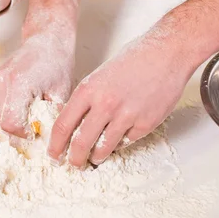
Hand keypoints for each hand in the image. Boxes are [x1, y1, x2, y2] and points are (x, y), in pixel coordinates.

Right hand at [0, 30, 74, 138]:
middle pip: (3, 123)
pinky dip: (9, 111)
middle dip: (21, 129)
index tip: (37, 131)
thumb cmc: (57, 63)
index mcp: (17, 83)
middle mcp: (0, 82)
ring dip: (15, 120)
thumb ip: (52, 119)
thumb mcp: (61, 94)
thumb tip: (47, 141)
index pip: (11, 124)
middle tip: (38, 122)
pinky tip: (23, 103)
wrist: (47, 41)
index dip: (24, 134)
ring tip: (32, 109)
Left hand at [47, 35, 194, 167]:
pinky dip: (120, 143)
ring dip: (96, 157)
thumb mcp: (98, 77)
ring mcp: (126, 115)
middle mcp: (105, 105)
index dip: (55, 144)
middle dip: (74, 159)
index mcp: (88, 90)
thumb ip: (85, 100)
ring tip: (93, 158)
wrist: (165, 54)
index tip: (53, 153)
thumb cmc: (132, 61)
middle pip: (81, 143)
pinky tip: (119, 138)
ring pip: (104, 148)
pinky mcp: (146, 123)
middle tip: (72, 163)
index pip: (63, 125)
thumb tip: (72, 124)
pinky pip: (126, 142)